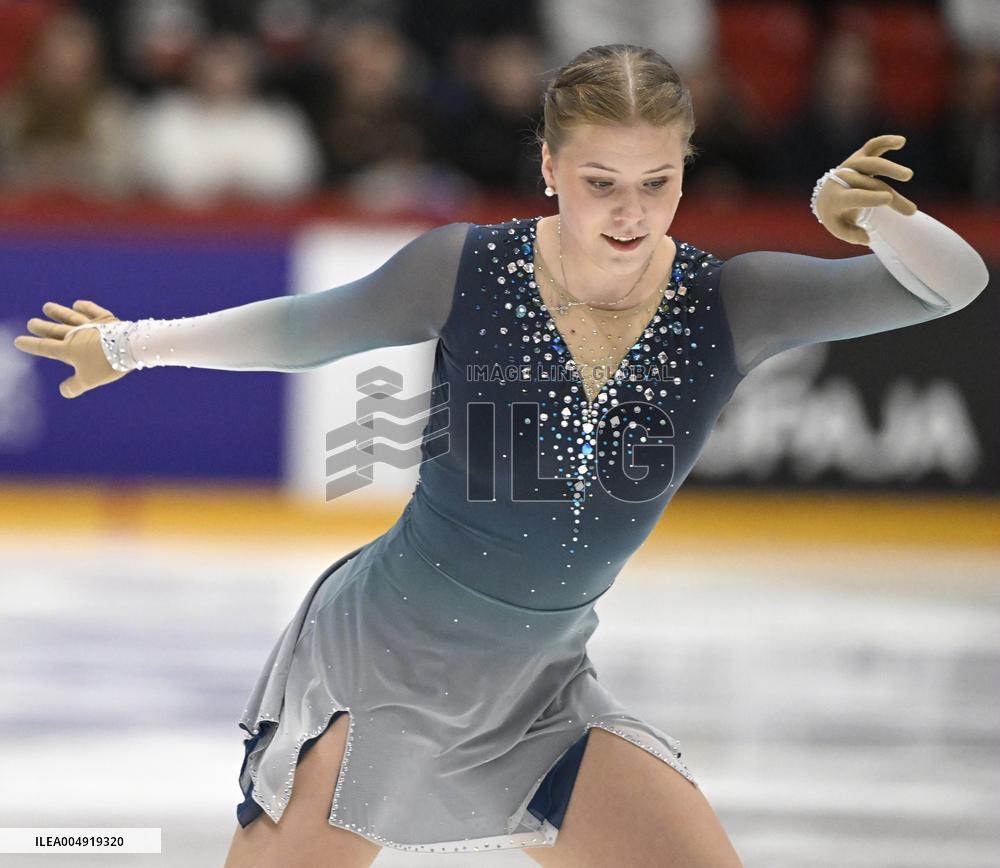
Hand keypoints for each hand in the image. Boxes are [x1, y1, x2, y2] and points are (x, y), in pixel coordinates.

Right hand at [13, 299, 128, 398]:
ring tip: (47, 306)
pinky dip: (84, 307)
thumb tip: (64, 391)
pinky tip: (77, 304)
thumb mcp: (88, 380)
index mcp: (68, 350)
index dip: (31, 344)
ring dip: (58, 312)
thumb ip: (74, 386)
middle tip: (31, 323)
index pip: (44, 347)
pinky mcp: (106, 319)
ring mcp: (91, 325)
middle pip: (55, 330)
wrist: (129, 348)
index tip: (19, 341)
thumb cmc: (106, 365)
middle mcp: (76, 335)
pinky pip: (93, 311)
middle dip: (42, 327)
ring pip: (70, 317)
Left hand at [815, 134, 917, 244]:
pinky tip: (901, 141)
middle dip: (892, 198)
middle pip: (870, 185)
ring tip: (908, 176)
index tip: (887, 199)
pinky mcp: (860, 156)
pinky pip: (873, 146)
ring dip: (890, 169)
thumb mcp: (838, 228)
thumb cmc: (836, 214)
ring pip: (872, 163)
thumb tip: (867, 238)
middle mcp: (843, 179)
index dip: (870, 197)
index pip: (854, 196)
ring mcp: (851, 165)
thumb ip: (851, 234)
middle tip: (911, 211)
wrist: (825, 194)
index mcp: (836, 198)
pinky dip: (885, 142)